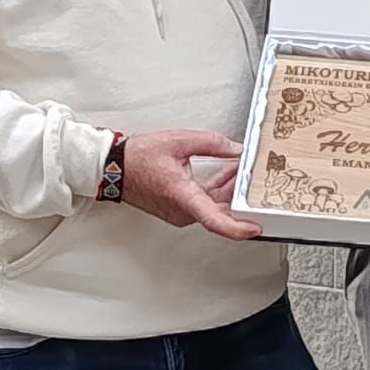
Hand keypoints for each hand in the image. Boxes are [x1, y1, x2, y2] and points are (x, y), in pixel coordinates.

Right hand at [120, 131, 262, 239]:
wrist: (115, 168)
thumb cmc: (138, 158)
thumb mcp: (180, 141)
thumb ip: (212, 143)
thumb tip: (235, 149)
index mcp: (182, 196)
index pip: (214, 220)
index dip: (237, 228)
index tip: (255, 228)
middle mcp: (182, 210)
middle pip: (221, 210)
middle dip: (240, 193)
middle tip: (251, 174)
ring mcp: (179, 213)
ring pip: (214, 207)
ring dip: (228, 190)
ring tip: (237, 169)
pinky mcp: (178, 211)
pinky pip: (204, 205)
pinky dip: (216, 192)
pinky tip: (223, 175)